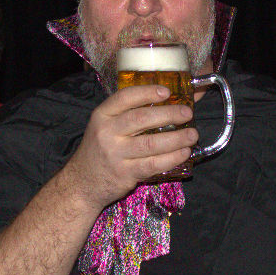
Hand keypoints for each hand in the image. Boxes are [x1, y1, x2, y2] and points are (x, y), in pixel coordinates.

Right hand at [63, 84, 196, 208]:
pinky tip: (184, 153)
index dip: (147, 92)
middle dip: (169, 114)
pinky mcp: (125, 173)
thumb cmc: (101, 149)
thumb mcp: (106, 126)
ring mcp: (116, 154)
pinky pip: (154, 164)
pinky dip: (172, 158)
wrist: (83, 183)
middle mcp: (107, 132)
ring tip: (192, 135)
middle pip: (142, 119)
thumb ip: (130, 114)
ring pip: (152, 143)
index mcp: (102, 115)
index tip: (167, 91)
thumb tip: (169, 100)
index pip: (125, 97)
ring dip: (177, 138)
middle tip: (187, 113)